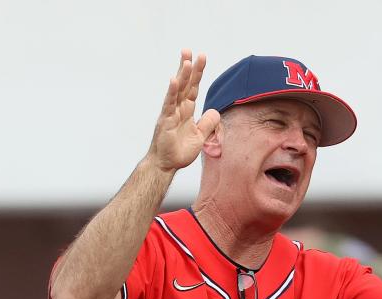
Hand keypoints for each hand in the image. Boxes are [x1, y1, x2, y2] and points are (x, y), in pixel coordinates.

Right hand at [148, 50, 219, 173]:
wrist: (166, 164)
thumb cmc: (179, 151)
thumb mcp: (200, 137)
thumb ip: (207, 124)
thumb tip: (216, 112)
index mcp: (186, 110)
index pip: (193, 88)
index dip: (197, 74)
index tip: (201, 57)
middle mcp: (178, 108)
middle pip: (185, 84)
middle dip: (189, 68)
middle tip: (192, 51)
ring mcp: (170, 112)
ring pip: (177, 90)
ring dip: (182, 75)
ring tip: (186, 60)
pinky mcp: (165, 120)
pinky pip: (169, 104)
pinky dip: (172, 92)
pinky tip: (174, 80)